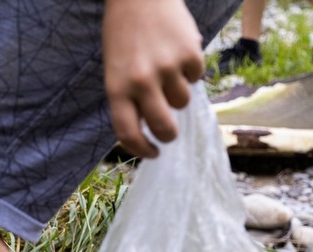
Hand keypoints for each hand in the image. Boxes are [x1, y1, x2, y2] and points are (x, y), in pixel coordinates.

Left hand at [103, 0, 203, 157]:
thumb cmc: (124, 36)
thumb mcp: (115, 70)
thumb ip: (128, 99)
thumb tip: (149, 130)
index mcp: (117, 88)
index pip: (128, 133)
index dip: (142, 149)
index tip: (152, 153)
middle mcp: (141, 81)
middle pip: (164, 127)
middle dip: (169, 135)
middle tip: (170, 133)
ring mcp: (167, 67)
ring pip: (183, 102)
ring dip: (178, 93)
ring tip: (167, 71)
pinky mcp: (190, 53)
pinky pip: (197, 77)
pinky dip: (191, 71)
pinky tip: (178, 53)